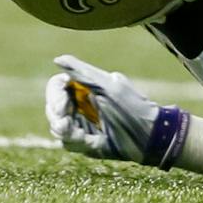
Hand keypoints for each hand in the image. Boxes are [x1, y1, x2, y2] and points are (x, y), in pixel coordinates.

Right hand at [45, 55, 192, 167]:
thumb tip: (58, 59)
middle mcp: (82, 102)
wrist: (150, 138)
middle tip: (68, 126)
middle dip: (58, 118)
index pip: (57, 86)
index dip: (54, 96)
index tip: (63, 108)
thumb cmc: (132, 109)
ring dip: (68, 133)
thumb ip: (84, 73)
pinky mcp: (83, 140)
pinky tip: (92, 142)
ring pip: (57, 126)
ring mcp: (82, 121)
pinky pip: (66, 142)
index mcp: (87, 86)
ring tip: (85, 137)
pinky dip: (76, 143)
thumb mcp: (109, 87)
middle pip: (52, 107)